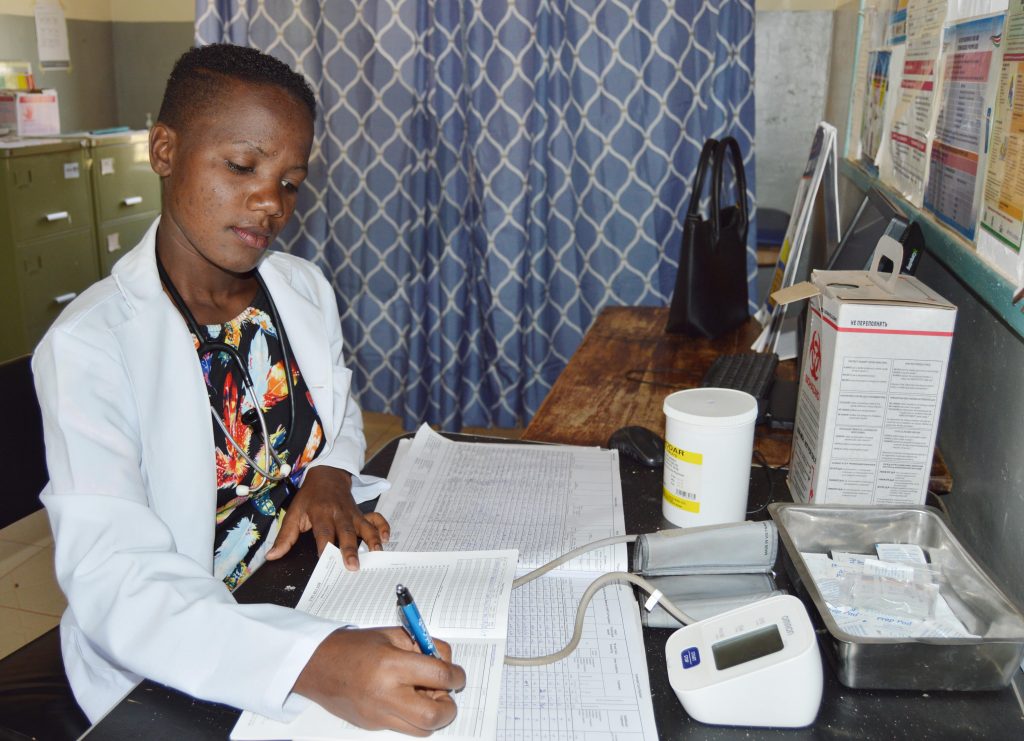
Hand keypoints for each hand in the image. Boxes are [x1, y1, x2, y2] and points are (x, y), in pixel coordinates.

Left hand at [266, 465, 389, 567]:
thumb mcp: (294, 513)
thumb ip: (285, 536)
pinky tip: (386, 539)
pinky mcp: (362, 514)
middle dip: (350, 549)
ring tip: (377, 554)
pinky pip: (376, 518)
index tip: (325, 561)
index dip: (324, 546)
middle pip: (346, 532)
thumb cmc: (309, 498)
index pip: (323, 532)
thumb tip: (272, 556)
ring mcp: (353, 514)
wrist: (327, 476)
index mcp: (321, 513)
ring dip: (372, 540)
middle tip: (353, 566)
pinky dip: (383, 527)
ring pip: (365, 526)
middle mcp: (339, 513)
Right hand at [294, 627, 465, 735]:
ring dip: (431, 714)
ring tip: (423, 695)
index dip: (455, 676)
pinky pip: (403, 727)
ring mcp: (377, 715)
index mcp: (391, 665)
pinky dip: (412, 716)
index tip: (456, 675)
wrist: (317, 664)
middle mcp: (385, 694)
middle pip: (433, 716)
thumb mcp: (393, 635)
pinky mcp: (372, 726)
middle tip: (445, 692)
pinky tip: (404, 698)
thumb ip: (423, 648)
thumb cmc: (354, 646)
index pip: (439, 677)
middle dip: (449, 707)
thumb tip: (446, 662)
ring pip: (421, 730)